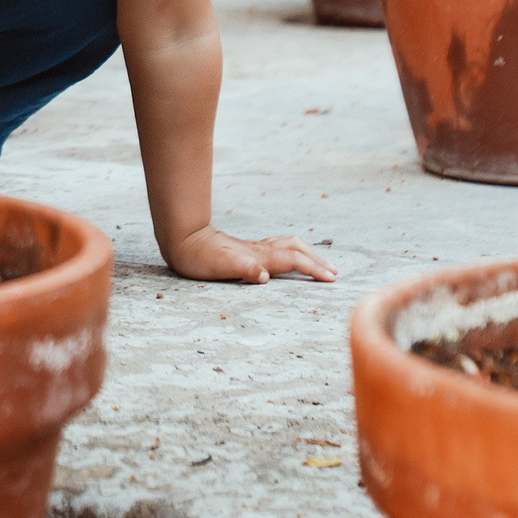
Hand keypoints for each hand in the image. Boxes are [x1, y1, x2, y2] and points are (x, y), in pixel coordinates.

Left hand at [166, 226, 337, 284]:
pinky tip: (290, 256)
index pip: (293, 261)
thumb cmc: (198, 256)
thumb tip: (264, 276)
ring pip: (289, 246)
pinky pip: (279, 247)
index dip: (313, 269)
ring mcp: (254, 248)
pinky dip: (293, 251)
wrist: (183, 239)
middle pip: (296, 250)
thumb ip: (241, 269)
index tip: (331, 279)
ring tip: (320, 264)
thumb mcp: (217, 267)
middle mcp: (260, 250)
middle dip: (317, 261)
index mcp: (257, 256)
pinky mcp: (248, 249)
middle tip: (334, 274)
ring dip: (308, 254)